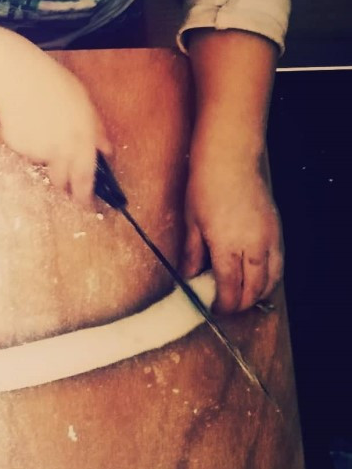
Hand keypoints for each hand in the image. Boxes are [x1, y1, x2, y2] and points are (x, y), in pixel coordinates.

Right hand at [0, 51, 110, 203]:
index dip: (84, 195)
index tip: (85, 206)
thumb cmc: (56, 85)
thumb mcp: (85, 104)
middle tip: (61, 176)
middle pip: (60, 180)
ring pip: (41, 164)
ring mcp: (37, 151)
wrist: (19, 79)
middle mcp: (59, 151)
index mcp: (81, 141)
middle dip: (62, 184)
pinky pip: (25, 151)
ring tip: (42, 132)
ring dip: (44, 158)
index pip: (84, 178)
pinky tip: (26, 123)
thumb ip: (97, 131)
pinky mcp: (17, 147)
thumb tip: (107, 150)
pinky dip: (28, 143)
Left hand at [182, 158, 282, 312]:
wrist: (231, 159)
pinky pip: (279, 264)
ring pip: (271, 280)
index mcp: (227, 246)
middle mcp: (253, 246)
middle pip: (253, 289)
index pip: (229, 288)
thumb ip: (192, 253)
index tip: (215, 309)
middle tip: (227, 308)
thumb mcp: (191, 222)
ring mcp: (269, 239)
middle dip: (240, 304)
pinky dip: (271, 278)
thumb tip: (188, 275)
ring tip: (243, 299)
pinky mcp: (277, 230)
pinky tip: (259, 279)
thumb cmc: (206, 186)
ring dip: (258, 294)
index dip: (223, 304)